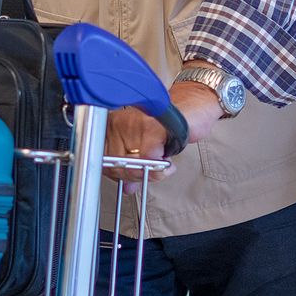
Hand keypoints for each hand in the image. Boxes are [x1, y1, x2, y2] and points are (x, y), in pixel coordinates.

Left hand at [102, 80, 221, 193]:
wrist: (192, 107)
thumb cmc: (168, 126)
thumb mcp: (145, 149)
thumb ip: (135, 169)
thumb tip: (127, 188)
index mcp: (111, 126)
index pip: (103, 162)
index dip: (118, 175)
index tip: (132, 176)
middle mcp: (119, 123)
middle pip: (116, 166)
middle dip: (136, 176)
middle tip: (151, 171)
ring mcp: (135, 124)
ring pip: (132, 165)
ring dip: (150, 172)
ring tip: (161, 164)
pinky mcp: (154, 128)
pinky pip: (150, 159)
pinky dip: (160, 166)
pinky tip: (166, 160)